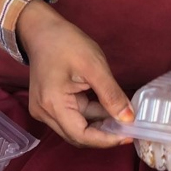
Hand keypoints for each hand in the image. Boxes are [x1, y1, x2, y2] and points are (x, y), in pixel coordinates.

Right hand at [15, 0, 133, 147]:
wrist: (41, 29)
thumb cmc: (66, 42)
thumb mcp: (94, 66)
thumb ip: (111, 95)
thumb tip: (128, 119)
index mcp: (52, 103)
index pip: (81, 135)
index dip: (106, 140)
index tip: (128, 136)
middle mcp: (44, 112)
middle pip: (77, 135)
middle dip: (103, 134)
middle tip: (128, 127)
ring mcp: (43, 109)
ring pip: (75, 127)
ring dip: (97, 124)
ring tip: (120, 116)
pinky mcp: (47, 104)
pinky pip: (70, 117)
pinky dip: (89, 115)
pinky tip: (105, 107)